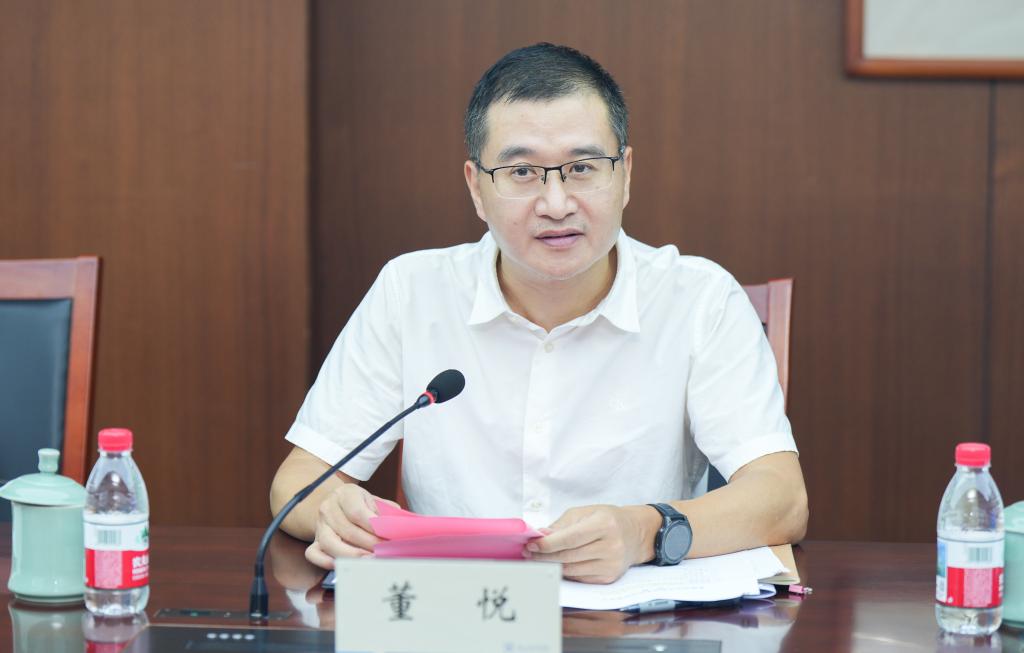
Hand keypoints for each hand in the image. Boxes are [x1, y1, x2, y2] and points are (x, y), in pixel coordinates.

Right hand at [304, 483, 396, 568]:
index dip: (373, 527)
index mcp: (345, 494)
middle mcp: (328, 509)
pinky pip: (313, 554)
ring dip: (353, 555)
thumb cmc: (361, 505)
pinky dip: (327, 562)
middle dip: (369, 544)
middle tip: (385, 553)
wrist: (336, 503)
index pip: (357, 512)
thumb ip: (387, 512)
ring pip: (330, 543)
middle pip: (347, 530)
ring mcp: (319, 526)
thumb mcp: (374, 501)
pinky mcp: (314, 541)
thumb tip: (404, 528)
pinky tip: (346, 566)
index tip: (388, 537)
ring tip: (370, 561)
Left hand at [525, 504, 655, 583]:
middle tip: (529, 553)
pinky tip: (558, 564)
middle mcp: (611, 546)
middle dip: (545, 556)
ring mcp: (611, 564)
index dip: (548, 544)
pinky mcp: (609, 578)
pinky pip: (579, 578)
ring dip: (552, 565)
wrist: (635, 534)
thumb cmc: (607, 520)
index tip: (532, 545)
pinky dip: (566, 571)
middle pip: (569, 556)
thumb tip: (540, 536)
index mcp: (604, 524)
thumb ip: (561, 526)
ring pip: (572, 570)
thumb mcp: (585, 513)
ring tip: (539, 558)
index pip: (570, 538)